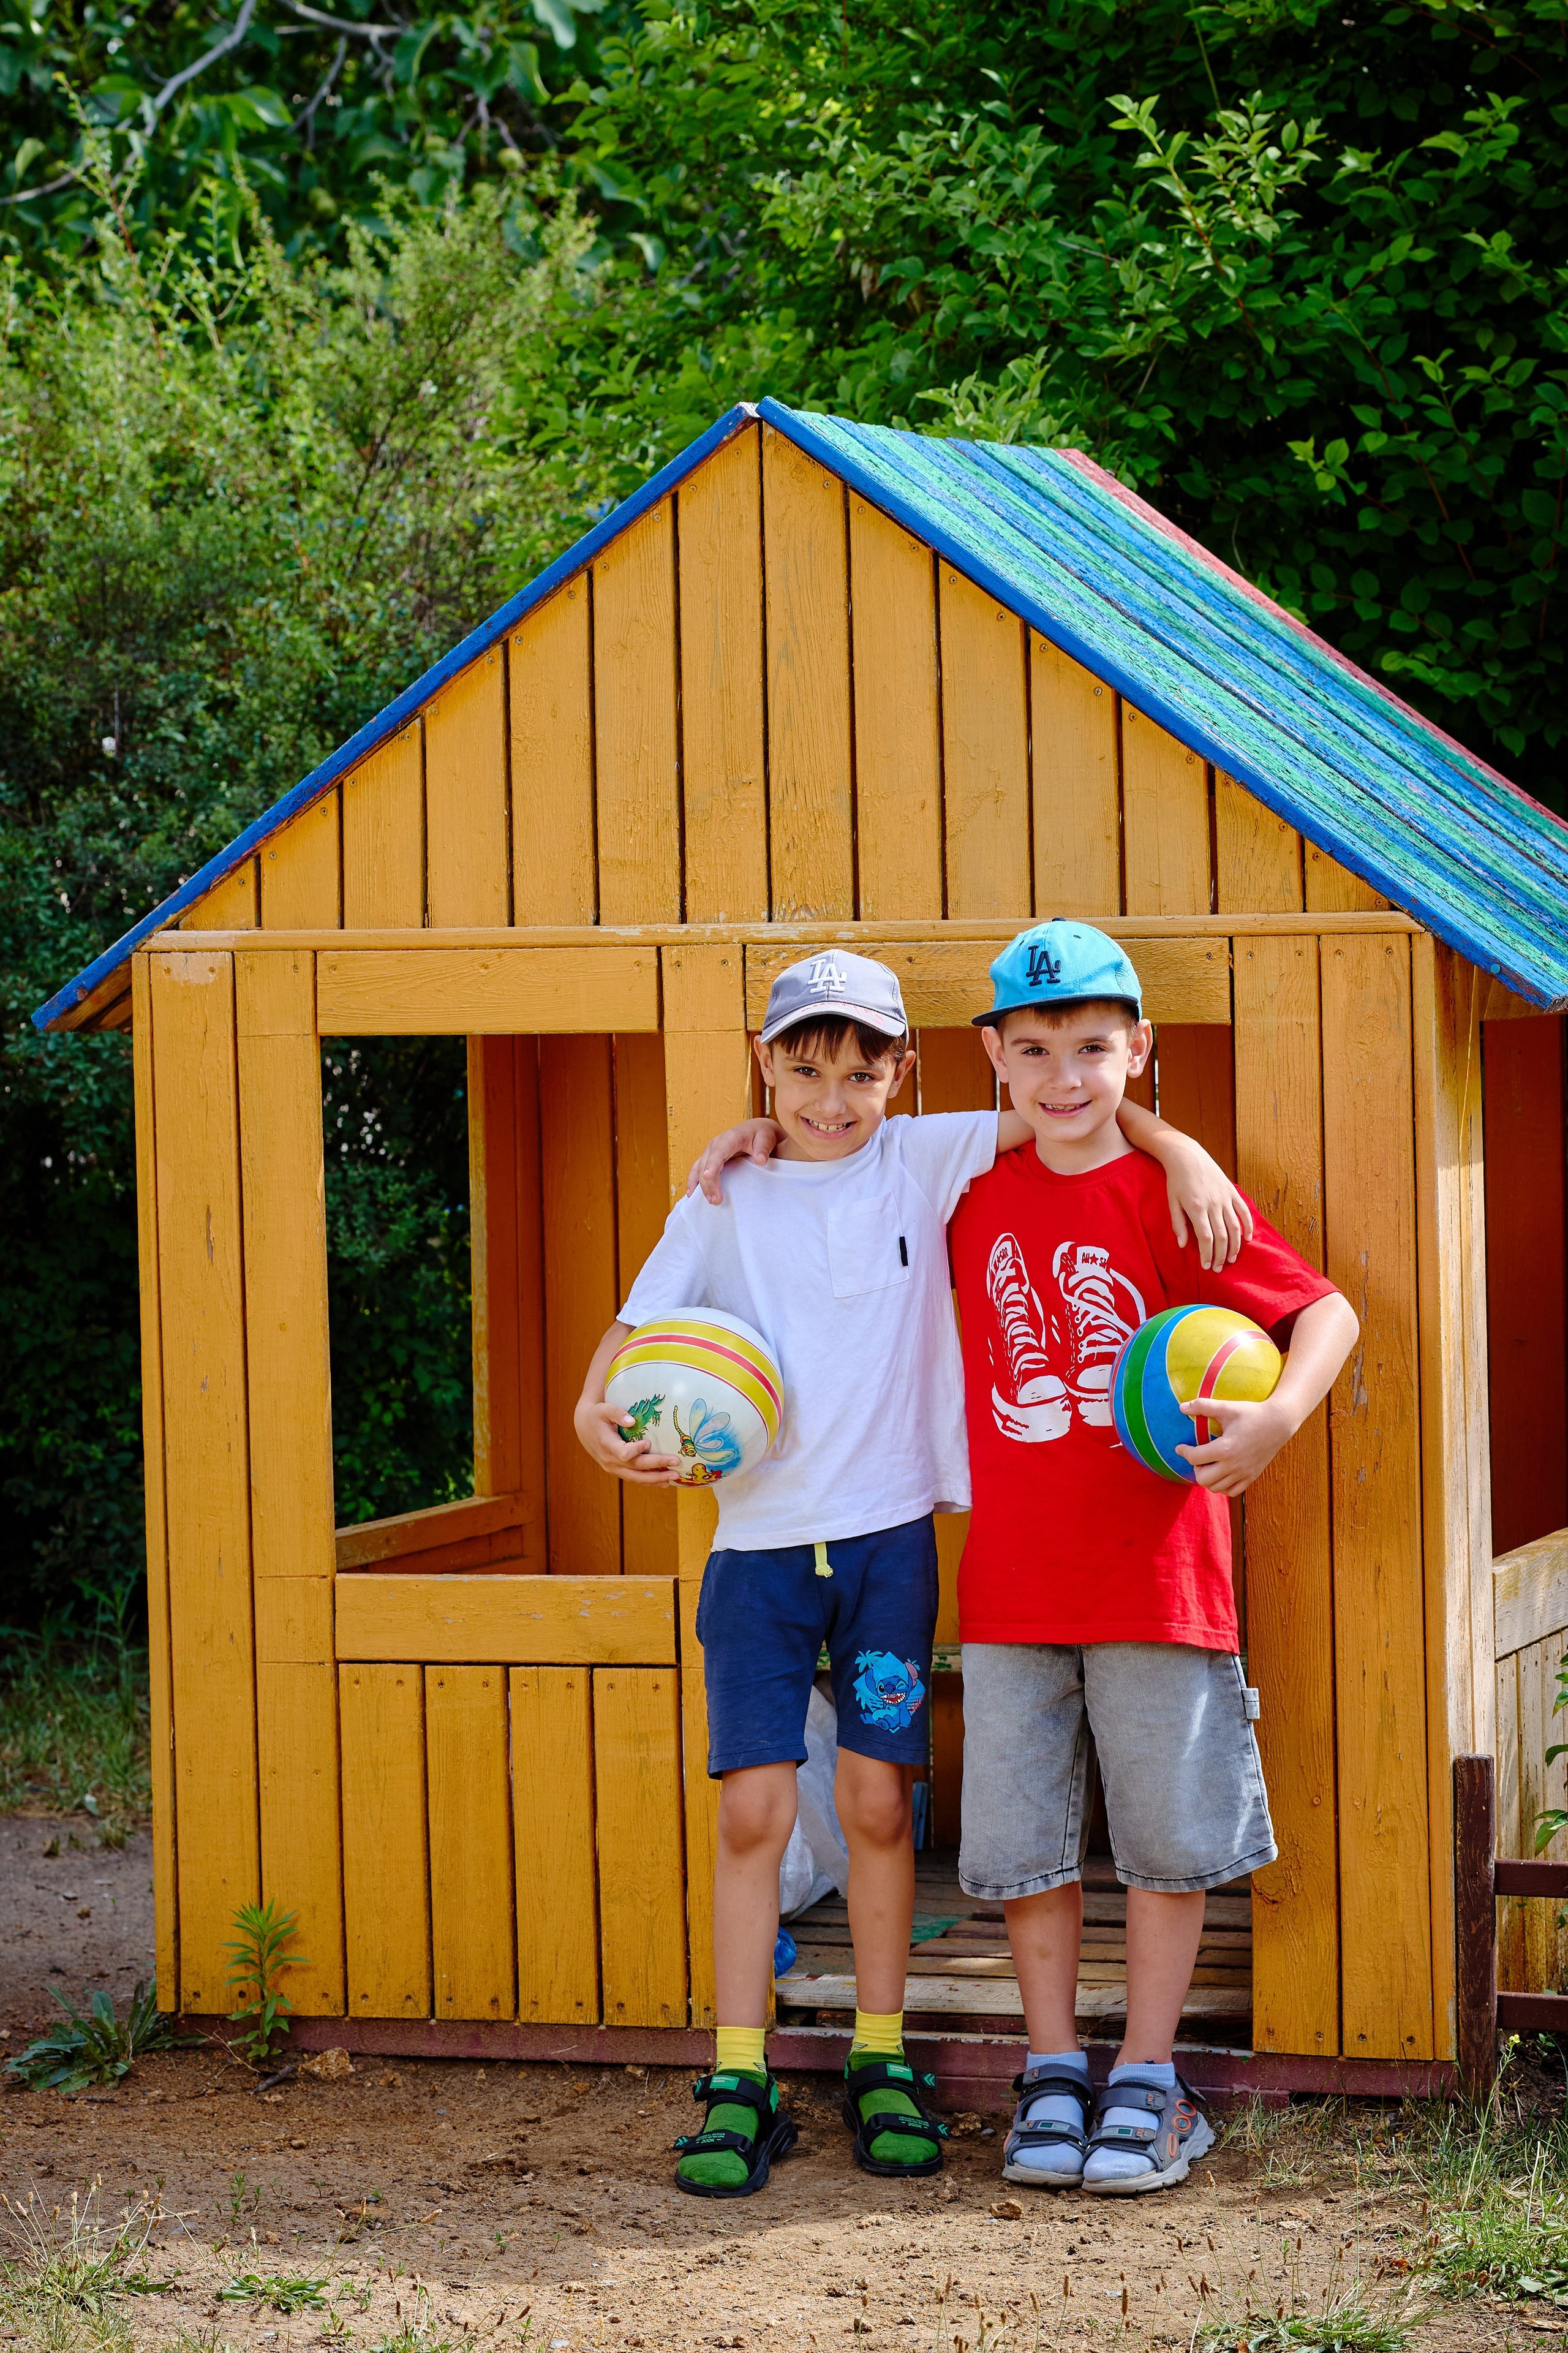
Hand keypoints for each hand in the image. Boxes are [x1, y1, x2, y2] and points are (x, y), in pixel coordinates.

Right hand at [572, 1397, 682, 1483]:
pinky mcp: (617, 1471)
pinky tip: (664, 1482)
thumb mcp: (604, 1409)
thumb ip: (617, 1413)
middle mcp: (610, 1460)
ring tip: (675, 1477)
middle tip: (676, 1464)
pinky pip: (634, 1479)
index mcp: (607, 1444)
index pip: (623, 1453)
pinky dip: (649, 1481)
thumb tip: (632, 1420)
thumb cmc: (597, 1416)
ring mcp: (613, 1468)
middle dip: (657, 1467)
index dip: (636, 1450)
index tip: (649, 1442)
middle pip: (635, 1468)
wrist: (584, 1428)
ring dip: (656, 1479)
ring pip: (636, 1478)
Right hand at [686, 1117, 784, 1203]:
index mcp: (730, 1138)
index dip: (712, 1164)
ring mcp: (711, 1151)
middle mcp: (716, 1143)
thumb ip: (763, 1148)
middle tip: (716, 1200)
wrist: (756, 1130)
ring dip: (701, 1185)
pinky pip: (696, 1169)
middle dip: (709, 1183)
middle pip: (706, 1163)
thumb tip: (761, 1160)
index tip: (708, 1176)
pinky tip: (692, 1195)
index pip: (718, 1152)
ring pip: (699, 1168)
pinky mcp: (709, 1158)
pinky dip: (693, 1181)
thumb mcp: (766, 1138)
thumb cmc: (761, 1135)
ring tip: (709, 1201)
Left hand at [1164, 1145, 1252, 1271]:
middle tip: (1218, 1268)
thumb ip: (1178, 1225)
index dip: (1208, 1254)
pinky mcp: (1232, 1192)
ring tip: (1230, 1259)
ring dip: (1234, 1246)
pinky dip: (1248, 1226)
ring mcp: (1225, 1197)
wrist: (1187, 1155)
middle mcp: (1213, 1204)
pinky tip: (1247, 1239)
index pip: (1206, 1238)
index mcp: (1196, 1207)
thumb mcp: (1172, 1202)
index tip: (1206, 1266)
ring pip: (1235, 1227)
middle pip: (1222, 1236)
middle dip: (1220, 1255)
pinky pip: (1243, 1211)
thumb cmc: (1176, 1180)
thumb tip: (1184, 1245)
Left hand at [1174, 1393, 1290, 1496]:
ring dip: (1207, 1478)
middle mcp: (1234, 1465)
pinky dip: (1222, 1486)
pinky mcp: (1252, 1477)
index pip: (1195, 1458)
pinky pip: (1232, 1491)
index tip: (1180, 1447)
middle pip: (1202, 1478)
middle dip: (1195, 1468)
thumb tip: (1181, 1407)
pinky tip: (1221, 1473)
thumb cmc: (1252, 1413)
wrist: (1279, 1422)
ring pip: (1216, 1488)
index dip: (1184, 1452)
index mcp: (1225, 1448)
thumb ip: (1203, 1406)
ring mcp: (1244, 1473)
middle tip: (1197, 1457)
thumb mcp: (1227, 1407)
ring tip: (1209, 1464)